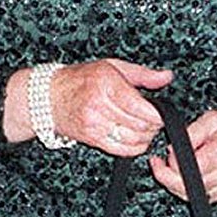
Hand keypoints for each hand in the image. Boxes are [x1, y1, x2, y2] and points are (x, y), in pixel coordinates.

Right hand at [50, 59, 171, 154]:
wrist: (50, 96)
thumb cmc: (81, 79)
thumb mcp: (112, 67)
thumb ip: (142, 74)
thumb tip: (166, 77)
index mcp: (106, 83)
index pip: (139, 106)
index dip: (156, 114)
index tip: (161, 113)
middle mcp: (99, 105)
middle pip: (138, 124)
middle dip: (153, 125)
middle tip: (155, 120)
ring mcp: (94, 124)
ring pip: (132, 139)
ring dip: (145, 137)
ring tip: (146, 129)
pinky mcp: (91, 139)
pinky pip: (120, 150)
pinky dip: (134, 148)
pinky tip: (136, 139)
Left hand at [150, 110, 216, 201]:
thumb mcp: (214, 119)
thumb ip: (191, 133)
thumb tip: (172, 149)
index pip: (186, 168)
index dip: (170, 163)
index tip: (163, 156)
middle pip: (185, 186)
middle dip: (167, 177)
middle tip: (158, 166)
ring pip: (191, 195)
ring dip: (177, 184)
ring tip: (173, 169)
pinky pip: (203, 196)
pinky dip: (192, 188)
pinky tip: (190, 175)